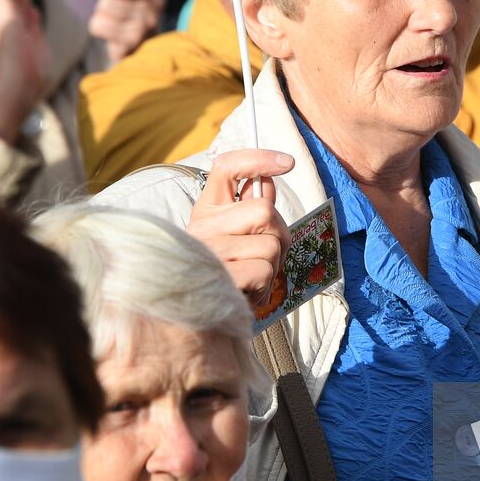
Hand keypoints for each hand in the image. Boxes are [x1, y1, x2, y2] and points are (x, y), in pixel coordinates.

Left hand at [87, 0, 166, 62]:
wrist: (132, 42)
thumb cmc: (123, 5)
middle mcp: (155, 0)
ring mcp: (147, 21)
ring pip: (107, 4)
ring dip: (99, 9)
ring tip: (108, 14)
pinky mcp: (133, 40)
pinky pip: (100, 25)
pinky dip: (97, 25)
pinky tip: (108, 29)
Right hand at [186, 149, 294, 304]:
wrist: (192, 322)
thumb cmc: (221, 276)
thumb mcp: (232, 238)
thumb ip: (250, 209)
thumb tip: (268, 180)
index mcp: (206, 211)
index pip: (227, 167)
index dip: (258, 158)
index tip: (287, 163)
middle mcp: (201, 226)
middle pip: (265, 211)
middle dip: (279, 237)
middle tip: (267, 258)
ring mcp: (207, 252)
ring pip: (271, 245)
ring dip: (272, 268)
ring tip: (251, 280)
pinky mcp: (217, 278)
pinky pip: (263, 271)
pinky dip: (264, 288)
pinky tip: (247, 295)